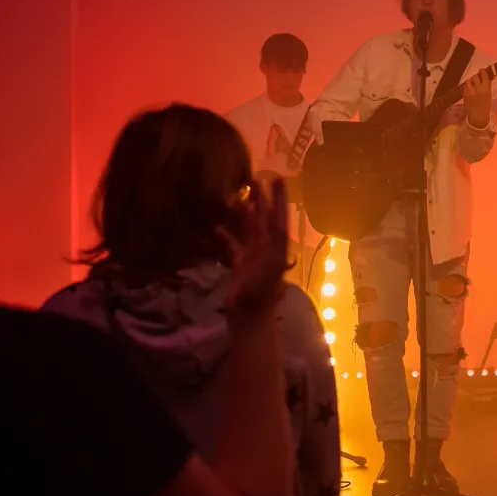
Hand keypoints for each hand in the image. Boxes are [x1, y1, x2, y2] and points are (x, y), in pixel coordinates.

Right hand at [220, 177, 288, 321]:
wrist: (250, 317)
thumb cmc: (260, 294)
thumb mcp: (269, 270)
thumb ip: (272, 248)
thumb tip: (277, 228)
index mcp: (277, 247)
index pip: (279, 217)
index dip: (280, 199)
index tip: (280, 179)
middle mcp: (267, 248)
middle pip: (265, 218)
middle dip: (262, 199)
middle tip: (255, 178)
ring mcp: (254, 256)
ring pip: (249, 229)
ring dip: (245, 213)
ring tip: (237, 196)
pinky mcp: (240, 265)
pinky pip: (233, 247)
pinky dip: (226, 237)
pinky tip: (216, 227)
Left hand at [462, 67, 495, 126]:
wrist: (478, 115)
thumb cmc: (486, 105)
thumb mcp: (489, 95)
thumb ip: (488, 85)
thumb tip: (489, 76)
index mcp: (486, 89)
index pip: (484, 76)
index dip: (482, 71)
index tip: (481, 69)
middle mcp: (478, 89)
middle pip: (475, 77)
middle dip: (475, 77)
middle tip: (476, 79)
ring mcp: (470, 92)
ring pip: (468, 81)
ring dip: (470, 81)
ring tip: (471, 84)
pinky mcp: (465, 94)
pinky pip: (464, 87)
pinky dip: (466, 87)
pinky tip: (468, 90)